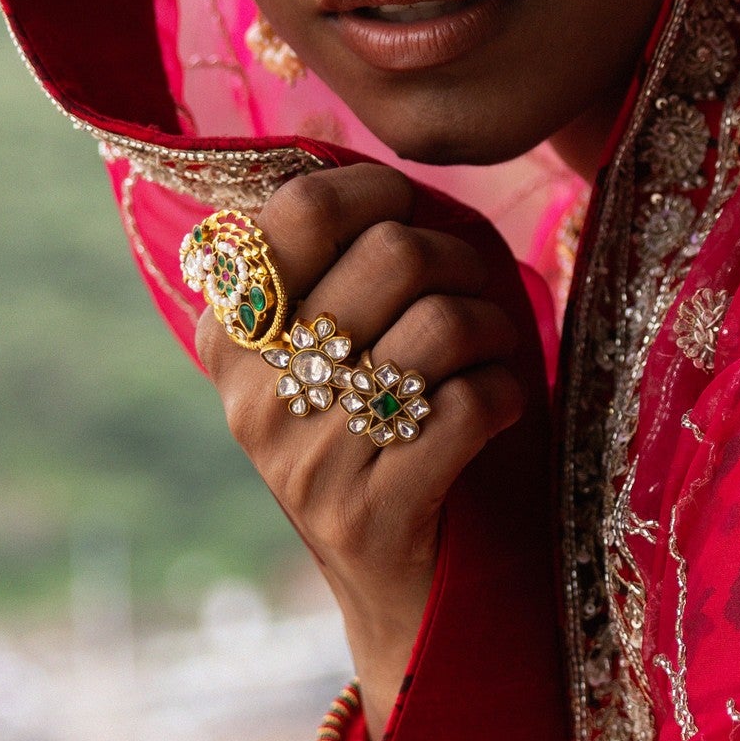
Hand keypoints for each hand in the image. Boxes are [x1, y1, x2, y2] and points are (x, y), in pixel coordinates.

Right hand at [195, 164, 526, 740]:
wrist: (406, 594)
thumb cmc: (391, 439)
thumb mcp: (343, 345)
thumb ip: (341, 256)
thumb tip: (350, 145)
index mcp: (231, 335)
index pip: (301, 208)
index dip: (382, 188)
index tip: (421, 211)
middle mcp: (250, 395)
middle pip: (391, 254)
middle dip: (465, 261)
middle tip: (484, 295)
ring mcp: (302, 460)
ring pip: (437, 326)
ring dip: (496, 329)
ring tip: (496, 354)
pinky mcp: (367, 514)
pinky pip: (465, 405)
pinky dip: (508, 394)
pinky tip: (503, 408)